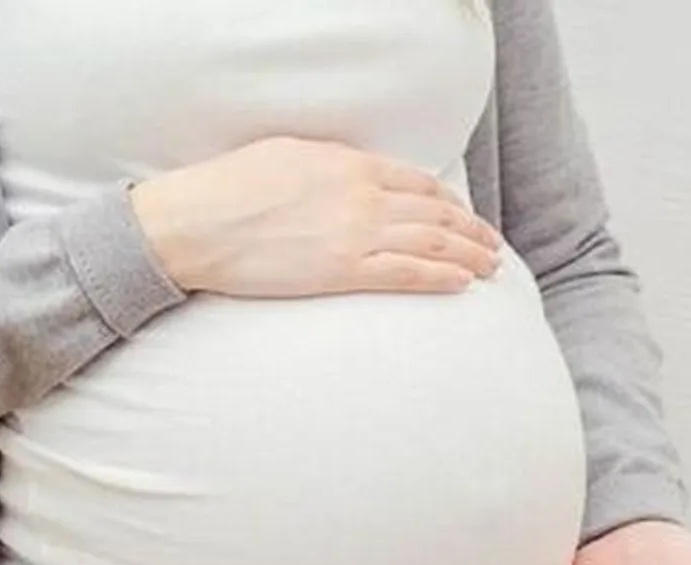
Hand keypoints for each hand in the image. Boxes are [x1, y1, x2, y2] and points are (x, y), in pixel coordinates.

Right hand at [130, 136, 503, 296]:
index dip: (447, 199)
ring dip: (468, 255)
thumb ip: (329, 165)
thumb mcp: (286, 155)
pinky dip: (441, 277)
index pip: (416, 181)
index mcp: (349, 164)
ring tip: (490, 267)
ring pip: (432, 243)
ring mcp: (357, 234)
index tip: (461, 212)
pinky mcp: (344, 271)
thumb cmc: (229, 188)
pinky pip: (408, 273)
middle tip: (491, 244)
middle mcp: (363, 196)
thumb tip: (349, 174)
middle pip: (435, 213)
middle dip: (470, 230)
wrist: (198, 223)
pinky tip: (461, 283)